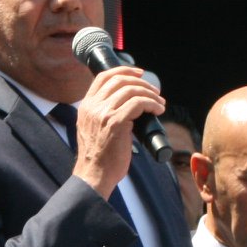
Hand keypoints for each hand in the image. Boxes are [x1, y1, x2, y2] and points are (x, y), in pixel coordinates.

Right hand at [69, 66, 162, 197]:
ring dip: (150, 94)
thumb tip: (127, 105)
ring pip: (131, 90)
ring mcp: (103, 113)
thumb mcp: (93, 129)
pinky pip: (138, 103)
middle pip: (120, 80)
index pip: (103, 77)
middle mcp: (92, 106)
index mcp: (86, 106)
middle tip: (155, 91)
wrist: (94, 175)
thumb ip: (102, 114)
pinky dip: (152, 104)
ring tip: (159, 103)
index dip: (123, 70)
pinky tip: (158, 110)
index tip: (139, 73)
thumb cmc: (99, 158)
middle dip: (141, 82)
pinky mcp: (116, 122)